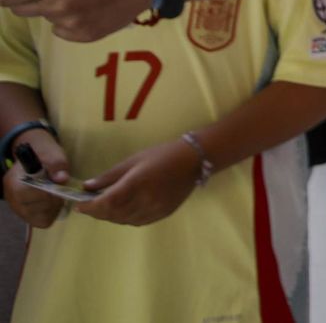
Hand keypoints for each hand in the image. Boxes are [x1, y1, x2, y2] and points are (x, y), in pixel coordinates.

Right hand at [1, 129, 69, 228]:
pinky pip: (37, 221)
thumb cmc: (45, 156)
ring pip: (35, 219)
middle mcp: (11, 197)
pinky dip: (48, 214)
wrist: (37, 157)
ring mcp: (16, 207)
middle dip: (50, 203)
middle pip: (32, 212)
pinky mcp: (23, 213)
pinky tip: (53, 202)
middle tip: (60, 192)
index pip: (26, 197)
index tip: (58, 188)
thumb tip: (61, 178)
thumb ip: (57, 165)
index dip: (45, 195)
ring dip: (51, 210)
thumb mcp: (54, 155)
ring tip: (57, 196)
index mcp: (14, 181)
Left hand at [78, 139, 200, 225]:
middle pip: (113, 214)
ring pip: (124, 220)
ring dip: (110, 216)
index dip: (90, 207)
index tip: (79, 205)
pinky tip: (123, 210)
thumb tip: (87, 187)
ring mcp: (155, 209)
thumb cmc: (162, 154)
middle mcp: (145, 200)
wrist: (194, 160)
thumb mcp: (134, 160)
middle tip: (89, 206)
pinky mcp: (162, 214)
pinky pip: (137, 222)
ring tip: (105, 207)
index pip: (106, 202)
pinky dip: (125, 218)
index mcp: (136, 183)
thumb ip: (110, 176)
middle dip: (97, 212)